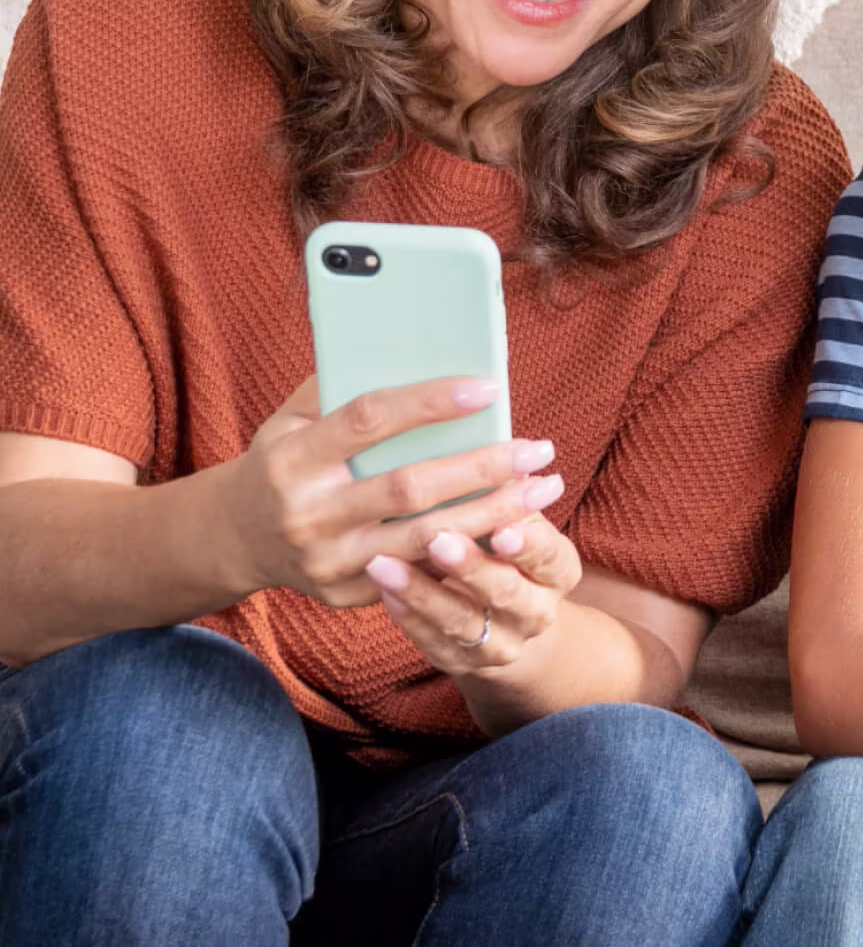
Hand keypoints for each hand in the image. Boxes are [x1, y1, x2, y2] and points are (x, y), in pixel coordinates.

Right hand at [223, 375, 559, 607]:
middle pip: (409, 487)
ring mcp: (329, 561)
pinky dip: (470, 551)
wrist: (234, 540)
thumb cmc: (280, 463)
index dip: (429, 402)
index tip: (487, 387)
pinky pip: (420, 574)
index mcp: (293, 458)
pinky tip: (515, 530)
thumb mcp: (289, 420)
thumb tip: (413, 351)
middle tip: (537, 448)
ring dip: (493, 515)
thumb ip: (340, 389)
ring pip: (425, 540)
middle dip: (481, 467)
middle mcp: (308, 514)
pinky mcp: (347, 595)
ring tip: (543, 490)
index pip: (368, 420)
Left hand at [364, 510, 582, 678]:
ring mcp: (501, 643)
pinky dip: (407, 615)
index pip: (550, 557)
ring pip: (461, 621)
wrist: (507, 620)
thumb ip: (507, 497)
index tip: (503, 527)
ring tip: (383, 562)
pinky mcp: (462, 663)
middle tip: (436, 539)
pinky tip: (383, 588)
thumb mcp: (521, 525)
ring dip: (422, 591)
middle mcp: (537, 612)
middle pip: (505, 592)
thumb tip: (488, 446)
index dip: (528, 544)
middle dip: (471, 566)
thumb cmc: (506, 550)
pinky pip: (431, 641)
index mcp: (559, 571)